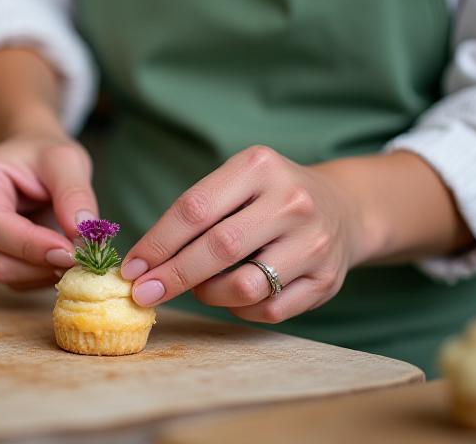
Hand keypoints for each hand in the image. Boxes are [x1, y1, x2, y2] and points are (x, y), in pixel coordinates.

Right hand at [0, 133, 97, 289]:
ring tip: (76, 251)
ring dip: (47, 272)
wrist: (32, 159)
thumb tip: (82, 233)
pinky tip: (62, 255)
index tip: (71, 252)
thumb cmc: (45, 155)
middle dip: (44, 264)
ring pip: (8, 275)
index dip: (32, 245)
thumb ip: (74, 193)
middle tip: (85, 256)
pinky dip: (44, 275)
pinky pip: (16, 280)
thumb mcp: (67, 160)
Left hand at [120, 145, 368, 322]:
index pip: (195, 208)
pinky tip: (235, 295)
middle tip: (143, 293)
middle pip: (218, 248)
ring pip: (244, 286)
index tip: (132, 267)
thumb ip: (195, 214)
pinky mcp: (326, 280)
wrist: (343, 208)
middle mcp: (291, 200)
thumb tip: (143, 264)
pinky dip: (239, 308)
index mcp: (259, 166)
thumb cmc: (268, 198)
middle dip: (173, 275)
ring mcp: (314, 241)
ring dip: (209, 294)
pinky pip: (268, 309)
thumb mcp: (236, 182)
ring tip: (201, 287)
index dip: (157, 242)